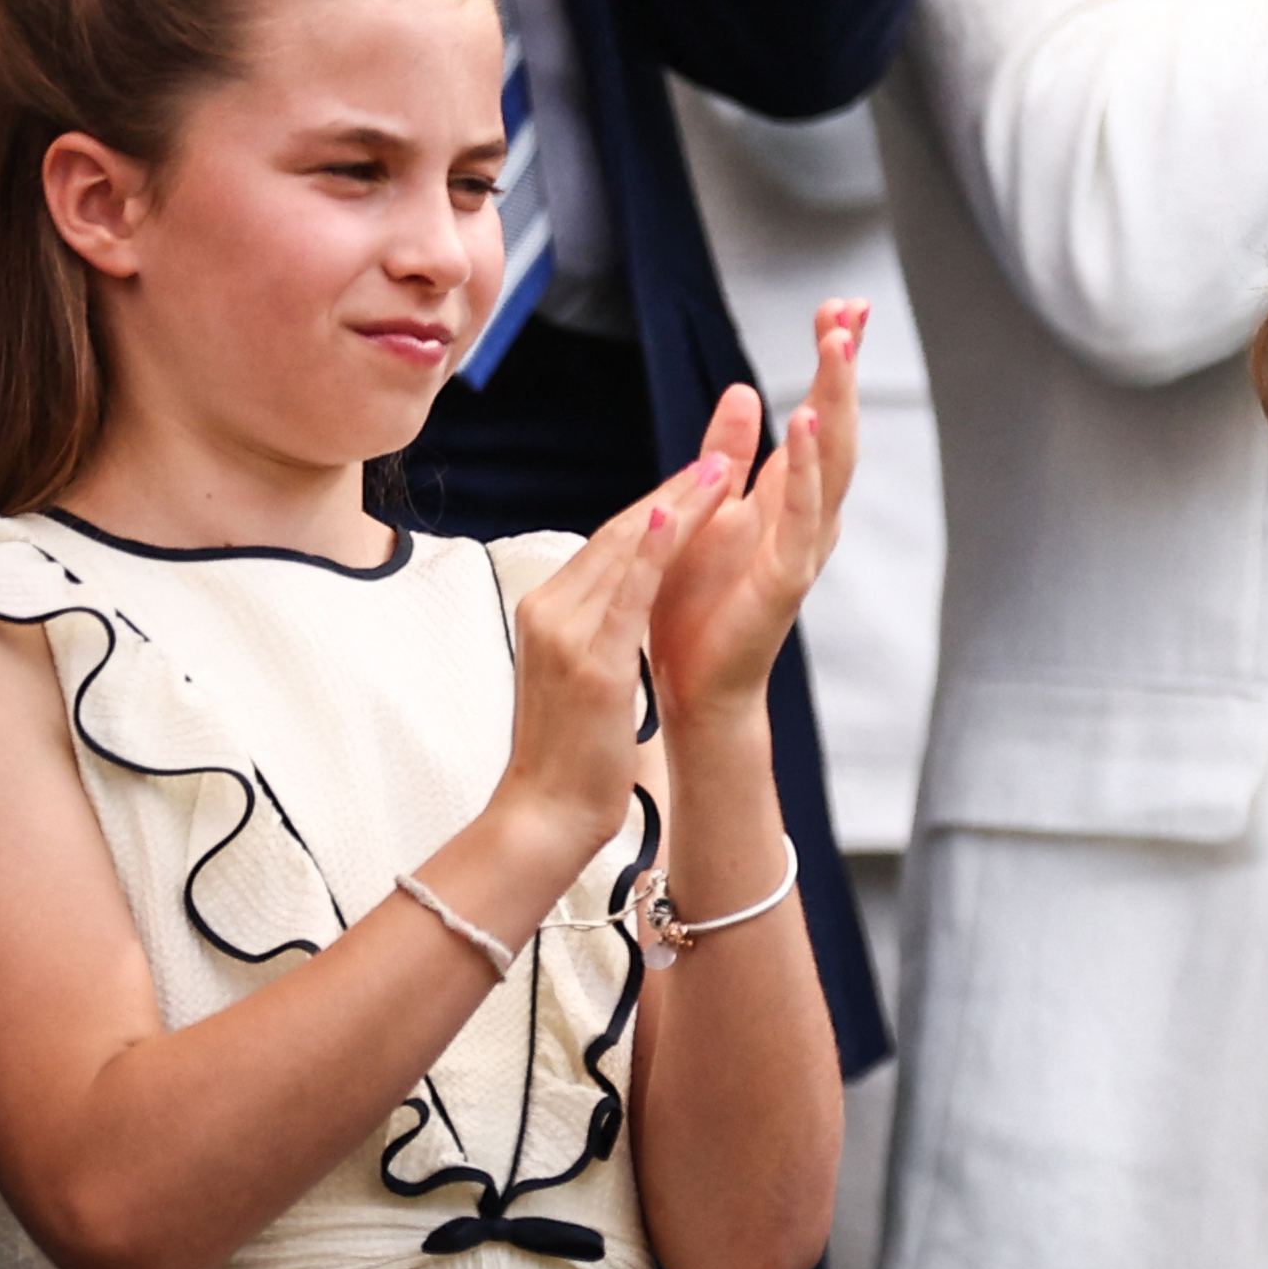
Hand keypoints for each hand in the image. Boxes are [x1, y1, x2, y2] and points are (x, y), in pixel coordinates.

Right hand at [493, 463, 728, 864]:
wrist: (545, 814)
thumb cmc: (572, 749)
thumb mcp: (581, 671)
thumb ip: (597, 625)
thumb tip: (628, 594)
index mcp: (548, 609)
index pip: (610, 541)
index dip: (659, 504)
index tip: (702, 475)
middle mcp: (549, 610)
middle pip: (618, 534)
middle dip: (674, 491)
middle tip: (722, 454)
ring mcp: (565, 635)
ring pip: (625, 552)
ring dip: (676, 505)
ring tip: (720, 468)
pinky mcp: (590, 663)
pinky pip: (626, 595)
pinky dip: (650, 552)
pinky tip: (674, 516)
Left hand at [645, 304, 866, 738]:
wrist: (695, 686)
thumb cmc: (698, 604)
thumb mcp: (706, 509)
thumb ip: (727, 456)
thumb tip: (745, 390)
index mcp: (790, 495)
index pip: (821, 412)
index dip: (833, 361)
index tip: (842, 305)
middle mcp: (810, 515)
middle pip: (837, 425)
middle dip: (844, 366)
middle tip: (851, 308)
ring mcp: (804, 546)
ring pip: (832, 462)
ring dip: (835, 401)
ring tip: (837, 345)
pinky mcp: (786, 579)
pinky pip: (802, 518)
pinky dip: (806, 470)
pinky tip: (801, 422)